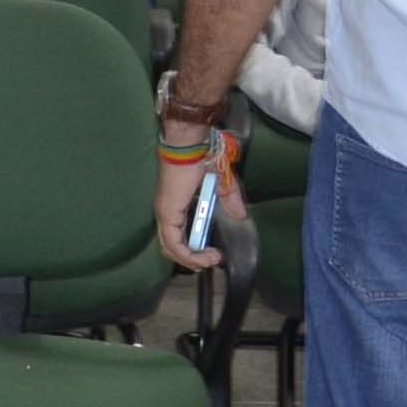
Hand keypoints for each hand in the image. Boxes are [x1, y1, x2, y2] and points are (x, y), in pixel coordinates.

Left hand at [152, 142, 236, 272]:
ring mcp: (165, 213)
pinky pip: (174, 244)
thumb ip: (229, 200)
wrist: (192, 145)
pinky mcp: (167, 214)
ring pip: (171, 248)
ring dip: (192, 260)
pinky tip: (203, 258)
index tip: (214, 253)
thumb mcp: (222, 183)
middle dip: (193, 259)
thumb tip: (241, 215)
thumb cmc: (203, 157)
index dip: (193, 249)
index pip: (178, 234)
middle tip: (212, 261)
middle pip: (173, 246)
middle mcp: (167, 211)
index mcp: (176, 204)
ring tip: (210, 261)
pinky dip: (188, 255)